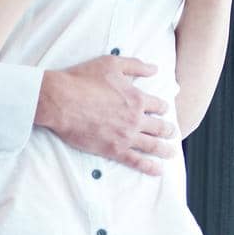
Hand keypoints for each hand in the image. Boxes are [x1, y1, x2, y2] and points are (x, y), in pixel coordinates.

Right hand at [34, 56, 175, 175]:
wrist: (61, 100)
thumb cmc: (83, 79)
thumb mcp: (112, 64)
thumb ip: (135, 66)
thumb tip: (154, 69)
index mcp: (137, 98)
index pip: (159, 105)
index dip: (163, 108)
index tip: (164, 111)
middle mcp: (135, 119)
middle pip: (160, 127)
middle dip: (168, 131)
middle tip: (173, 134)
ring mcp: (125, 136)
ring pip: (152, 146)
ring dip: (165, 150)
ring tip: (171, 153)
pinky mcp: (113, 150)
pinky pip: (136, 161)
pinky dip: (149, 167)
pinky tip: (157, 170)